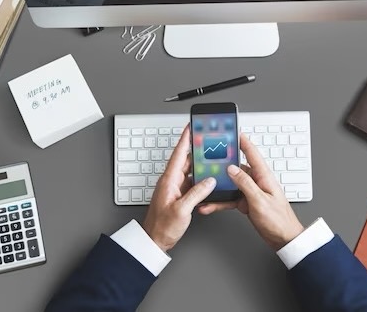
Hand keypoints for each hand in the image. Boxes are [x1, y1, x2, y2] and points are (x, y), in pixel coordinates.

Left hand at [143, 126, 216, 251]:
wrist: (154, 240)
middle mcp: (171, 182)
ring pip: (189, 172)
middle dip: (196, 149)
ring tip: (211, 158)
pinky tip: (208, 180)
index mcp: (168, 180)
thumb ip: (196, 193)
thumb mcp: (181, 209)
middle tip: (207, 139)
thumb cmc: (161, 227)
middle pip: (185, 160)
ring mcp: (174, 189)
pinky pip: (191, 183)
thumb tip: (209, 181)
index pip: (178, 154)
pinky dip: (199, 179)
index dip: (185, 139)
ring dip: (199, 165)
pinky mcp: (178, 196)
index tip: (190, 126)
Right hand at [198, 134, 303, 250]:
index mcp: (264, 177)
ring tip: (205, 186)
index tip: (233, 132)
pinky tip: (210, 205)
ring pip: (230, 184)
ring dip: (218, 187)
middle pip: (237, 168)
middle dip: (223, 163)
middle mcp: (257, 182)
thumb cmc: (279, 221)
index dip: (243, 142)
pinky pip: (230, 198)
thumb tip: (232, 169)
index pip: (252, 154)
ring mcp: (251, 192)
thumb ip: (245, 184)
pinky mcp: (246, 202)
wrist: (283, 239)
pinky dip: (219, 202)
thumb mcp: (260, 201)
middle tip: (209, 157)